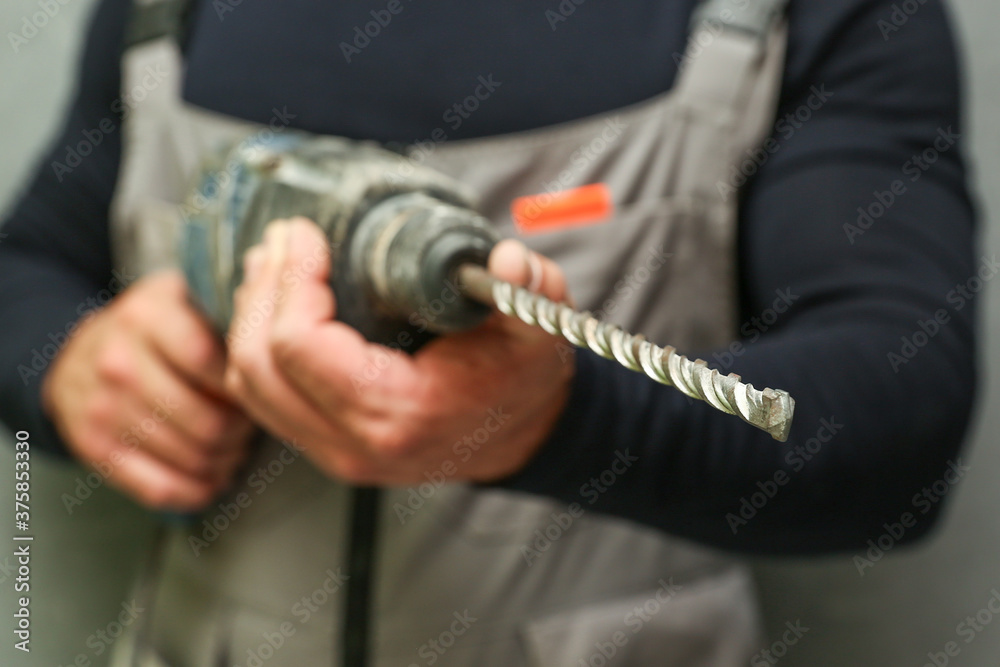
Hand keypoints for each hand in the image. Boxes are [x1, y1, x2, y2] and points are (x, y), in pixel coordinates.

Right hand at [43, 270, 255, 510]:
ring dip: (226, 460)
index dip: (245, 385)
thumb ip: (227, 314)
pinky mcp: (94, 449)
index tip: (258, 388)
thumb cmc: (154, 331)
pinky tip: (212, 476)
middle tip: (251, 426)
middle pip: (209, 422)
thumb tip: (277, 346)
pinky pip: (160, 488)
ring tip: (235, 447)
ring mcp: (103, 409)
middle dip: (242, 431)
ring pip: (192, 457)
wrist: (78, 354)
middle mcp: (119, 363)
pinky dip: (197, 490)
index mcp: (149, 317)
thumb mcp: (184, 299)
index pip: (212, 362)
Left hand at [224, 218, 573, 485]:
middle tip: (281, 240)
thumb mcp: (536, 327)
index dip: (291, 281)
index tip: (304, 234)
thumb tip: (508, 261)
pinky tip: (273, 303)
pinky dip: (257, 346)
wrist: (518, 433)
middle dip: (261, 293)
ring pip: (250, 387)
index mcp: (400, 413)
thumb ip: (526, 291)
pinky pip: (264, 399)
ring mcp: (336, 452)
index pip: (301, 349)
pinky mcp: (326, 445)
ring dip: (249, 317)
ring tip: (270, 263)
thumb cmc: (519, 378)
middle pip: (260, 368)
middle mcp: (357, 444)